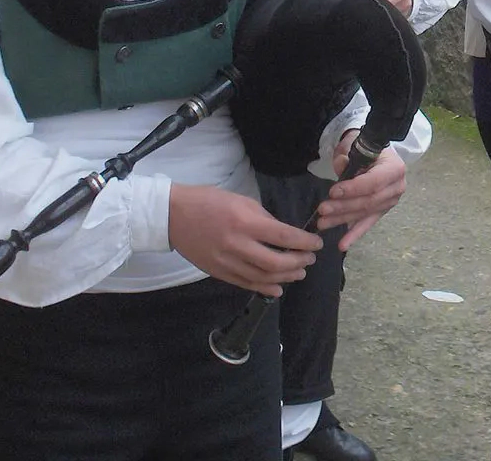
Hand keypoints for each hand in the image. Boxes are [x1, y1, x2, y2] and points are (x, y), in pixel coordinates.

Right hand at [168, 184, 321, 297]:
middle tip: (309, 259)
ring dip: (285, 277)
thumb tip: (284, 235)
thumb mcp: (242, 201)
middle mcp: (237, 246)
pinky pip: (245, 284)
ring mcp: (226, 263)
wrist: (173, 216)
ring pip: (262, 278)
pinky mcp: (218, 273)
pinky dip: (264, 288)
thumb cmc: (209, 201)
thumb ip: (264, 219)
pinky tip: (278, 288)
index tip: (317, 244)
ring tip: (299, 272)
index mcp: (245, 223)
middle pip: (275, 263)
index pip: (283, 237)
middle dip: (298, 262)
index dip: (304, 243)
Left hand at [318, 129, 406, 250]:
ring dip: (343, 220)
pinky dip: (354, 234)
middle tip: (322, 210)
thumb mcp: (355, 145)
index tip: (333, 192)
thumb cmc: (364, 148)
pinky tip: (343, 244)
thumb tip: (341, 165)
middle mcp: (397, 186)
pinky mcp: (382, 211)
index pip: (373, 182)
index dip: (353, 189)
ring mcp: (391, 201)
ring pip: (365, 213)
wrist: (375, 155)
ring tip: (323, 224)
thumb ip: (347, 155)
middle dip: (343, 207)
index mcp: (394, 168)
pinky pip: (368, 223)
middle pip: (368, 201)